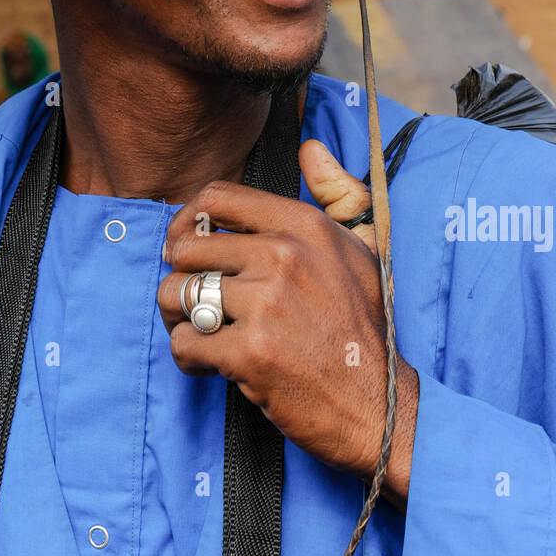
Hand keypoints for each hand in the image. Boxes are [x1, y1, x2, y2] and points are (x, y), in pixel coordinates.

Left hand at [158, 140, 417, 507]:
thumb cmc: (365, 328)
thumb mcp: (363, 249)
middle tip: (194, 300)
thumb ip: (338, 193)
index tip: (189, 247)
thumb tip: (312, 148)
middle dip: (179, 275)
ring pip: (175, 292)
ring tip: (201, 331)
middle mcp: (284, 256)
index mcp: (304, 225)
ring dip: (177, 317)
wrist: (380, 407)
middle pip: (186, 246)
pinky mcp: (249, 351)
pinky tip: (211, 364)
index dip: (188, 220)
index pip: (216, 198)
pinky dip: (188, 357)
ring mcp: (266, 304)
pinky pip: (183, 342)